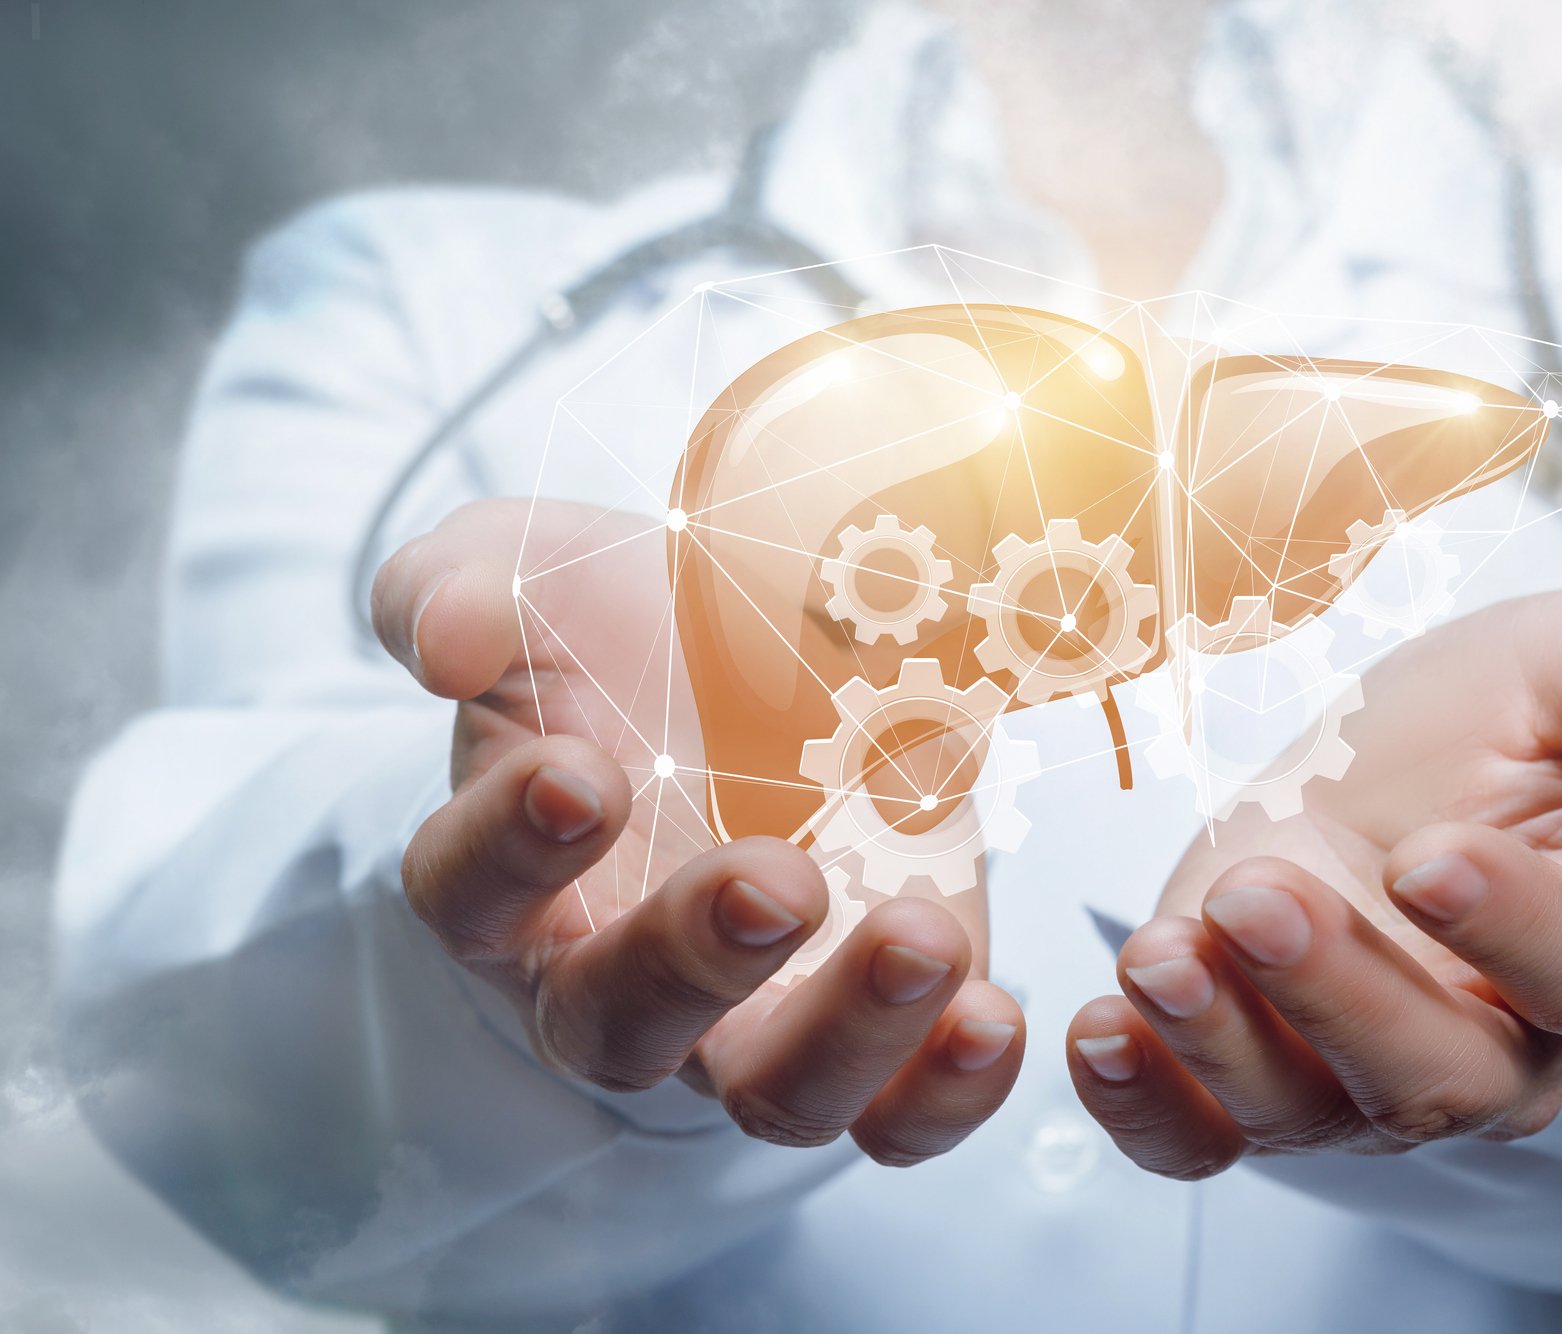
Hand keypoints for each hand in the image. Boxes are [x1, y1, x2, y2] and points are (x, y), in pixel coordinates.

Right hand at [371, 499, 1024, 1163]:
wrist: (784, 646)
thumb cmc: (629, 627)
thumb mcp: (536, 571)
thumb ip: (465, 586)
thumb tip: (449, 639)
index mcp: (513, 869)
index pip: (468, 889)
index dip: (512, 845)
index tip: (583, 771)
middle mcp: (620, 972)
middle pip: (619, 1025)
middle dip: (695, 958)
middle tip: (776, 877)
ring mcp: (757, 1013)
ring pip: (772, 1095)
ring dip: (847, 1034)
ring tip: (918, 941)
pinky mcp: (882, 1020)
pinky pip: (900, 1113)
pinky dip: (947, 1093)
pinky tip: (990, 1018)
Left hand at [1065, 590, 1561, 1175]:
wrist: (1382, 771)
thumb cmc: (1493, 724)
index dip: (1507, 921)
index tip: (1428, 858)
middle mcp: (1490, 1043)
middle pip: (1429, 1068)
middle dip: (1335, 991)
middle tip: (1254, 896)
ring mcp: (1360, 1077)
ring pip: (1306, 1108)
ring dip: (1221, 1043)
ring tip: (1156, 953)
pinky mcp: (1249, 1075)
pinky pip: (1202, 1137)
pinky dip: (1145, 1108)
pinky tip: (1098, 1036)